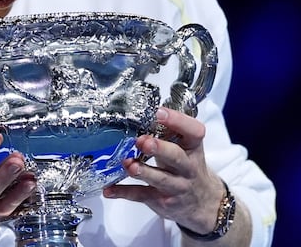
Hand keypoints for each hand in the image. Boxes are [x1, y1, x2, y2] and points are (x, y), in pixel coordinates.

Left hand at [103, 107, 223, 233]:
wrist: (202, 201)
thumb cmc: (186, 165)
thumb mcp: (185, 146)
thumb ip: (169, 131)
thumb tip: (142, 111)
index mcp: (193, 147)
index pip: (194, 132)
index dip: (177, 121)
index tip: (159, 113)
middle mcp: (187, 167)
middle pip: (176, 157)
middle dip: (159, 148)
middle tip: (142, 141)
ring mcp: (175, 185)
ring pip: (159, 178)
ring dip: (142, 171)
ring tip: (128, 163)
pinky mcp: (161, 200)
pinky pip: (141, 195)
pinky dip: (123, 192)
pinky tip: (109, 189)